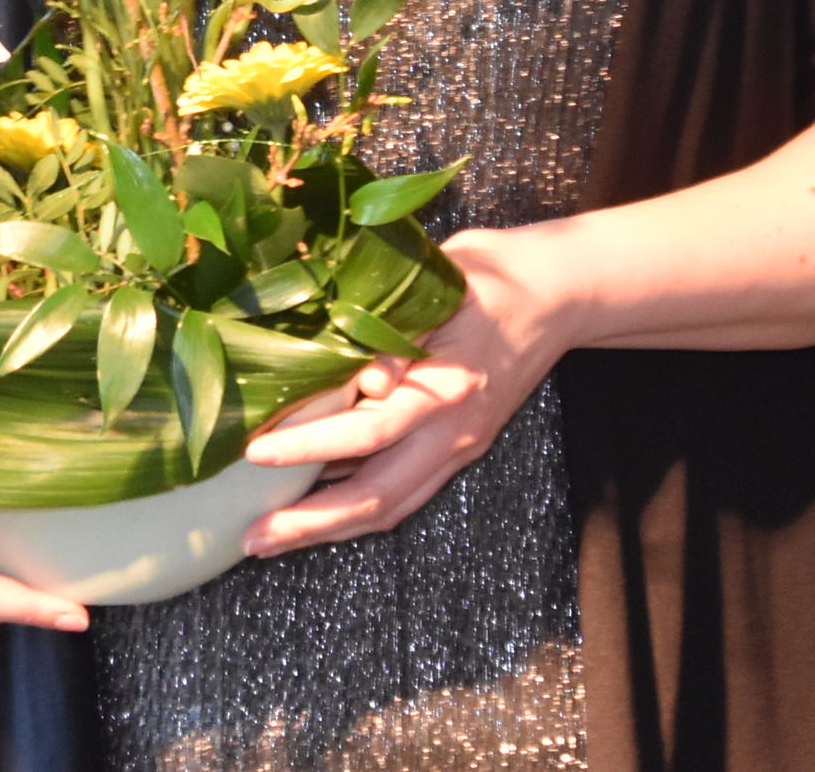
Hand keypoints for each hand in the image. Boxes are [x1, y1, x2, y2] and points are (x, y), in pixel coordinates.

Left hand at [237, 223, 587, 557]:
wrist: (563, 293)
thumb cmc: (493, 275)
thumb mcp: (442, 285)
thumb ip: (399, 333)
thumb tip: (363, 380)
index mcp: (448, 390)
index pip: (369, 432)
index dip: (310, 446)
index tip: (256, 452)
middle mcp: (455, 432)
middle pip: (377, 497)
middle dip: (311, 524)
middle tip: (251, 539)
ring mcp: (460, 445)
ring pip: (392, 506)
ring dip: (331, 527)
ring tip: (274, 537)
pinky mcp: (460, 447)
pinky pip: (406, 491)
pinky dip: (360, 506)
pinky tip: (319, 506)